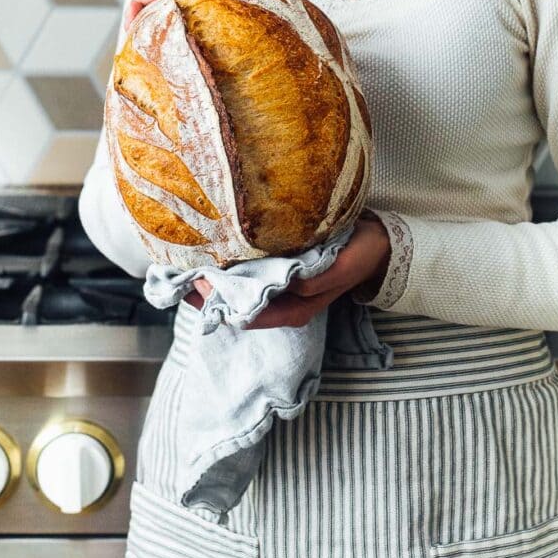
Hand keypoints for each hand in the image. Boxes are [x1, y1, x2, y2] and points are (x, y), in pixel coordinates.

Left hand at [182, 213, 391, 329]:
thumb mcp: (340, 270)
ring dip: (214, 277)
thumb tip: (283, 283)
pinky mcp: (279, 269)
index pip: (247, 314)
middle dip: (208, 291)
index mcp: (294, 310)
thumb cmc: (359, 256)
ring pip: (238, 289)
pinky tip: (212, 250)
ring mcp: (279, 287)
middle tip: (179, 270)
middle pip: (236, 303)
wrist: (377, 243)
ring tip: (187, 261)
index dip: (220, 300)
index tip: (198, 281)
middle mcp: (282, 302)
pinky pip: (247, 273)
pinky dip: (229, 265)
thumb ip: (314, 282)